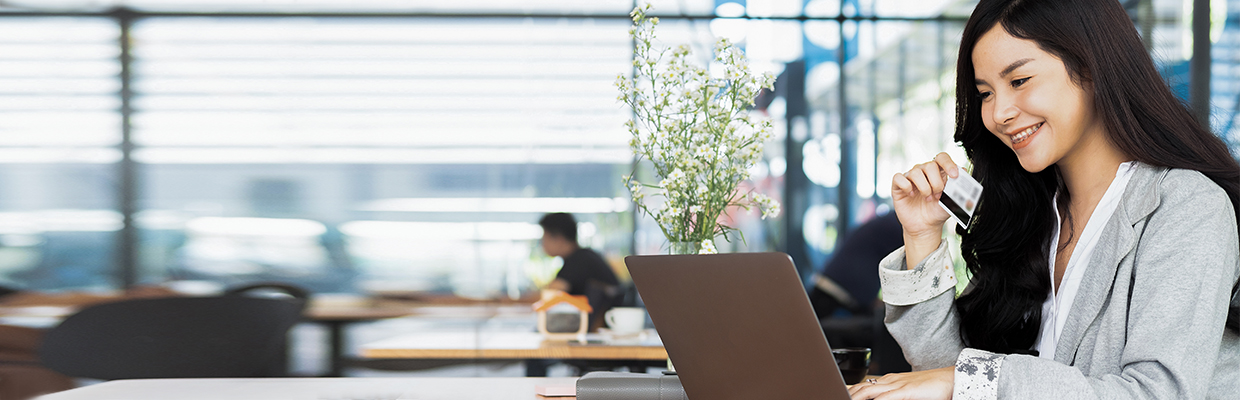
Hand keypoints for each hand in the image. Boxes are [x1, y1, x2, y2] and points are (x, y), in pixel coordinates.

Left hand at [848, 367, 953, 399]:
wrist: (952, 379)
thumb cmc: (932, 388)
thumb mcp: (907, 393)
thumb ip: (892, 397)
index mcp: (889, 381)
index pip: (862, 386)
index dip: (848, 391)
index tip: (838, 394)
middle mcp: (890, 381)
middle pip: (860, 388)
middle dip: (846, 394)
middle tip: (833, 395)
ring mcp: (898, 384)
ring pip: (868, 391)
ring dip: (854, 398)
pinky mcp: (907, 390)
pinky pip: (887, 397)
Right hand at [891, 153, 957, 267]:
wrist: (925, 227)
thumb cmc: (938, 211)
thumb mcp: (953, 202)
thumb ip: (959, 189)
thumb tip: (964, 173)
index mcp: (938, 171)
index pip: (942, 157)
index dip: (948, 164)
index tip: (954, 176)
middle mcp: (924, 171)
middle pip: (930, 165)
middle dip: (936, 182)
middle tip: (938, 195)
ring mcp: (910, 178)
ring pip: (915, 172)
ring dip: (924, 187)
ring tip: (927, 198)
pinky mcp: (898, 186)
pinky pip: (899, 178)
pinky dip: (906, 186)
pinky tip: (911, 195)